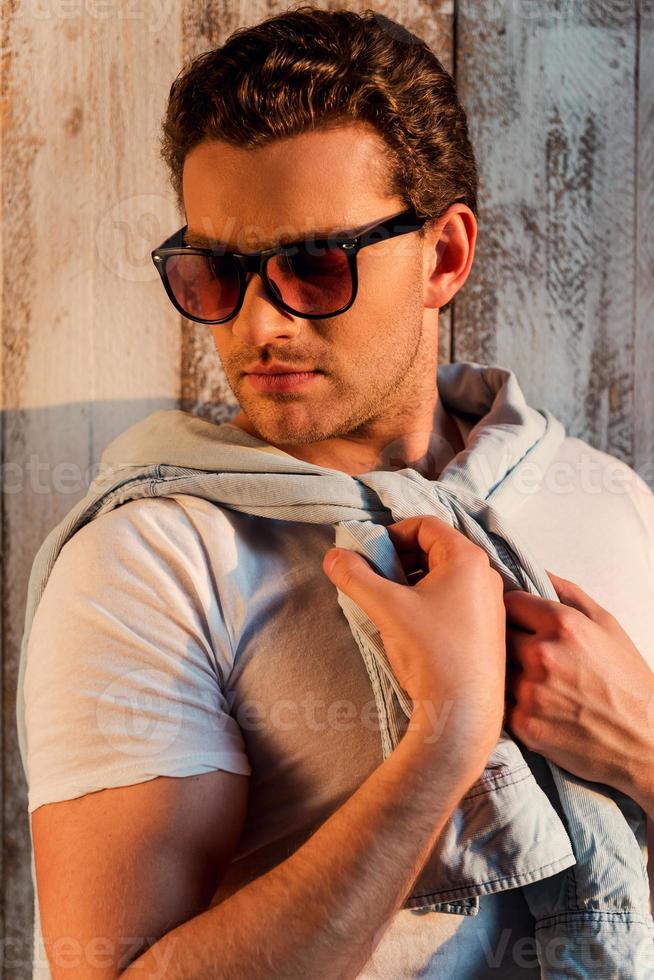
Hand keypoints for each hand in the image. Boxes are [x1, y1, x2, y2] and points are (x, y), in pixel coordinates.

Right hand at [323, 516, 506, 771]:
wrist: (463, 713)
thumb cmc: (430, 652)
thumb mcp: (384, 606)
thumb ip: (354, 575)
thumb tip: (333, 556)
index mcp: (466, 559)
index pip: (425, 525)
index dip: (392, 534)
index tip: (371, 556)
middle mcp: (486, 575)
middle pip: (435, 549)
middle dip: (400, 560)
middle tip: (376, 581)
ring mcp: (491, 603)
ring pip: (444, 576)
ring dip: (412, 582)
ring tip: (390, 606)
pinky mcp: (489, 629)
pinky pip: (455, 599)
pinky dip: (429, 602)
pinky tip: (412, 628)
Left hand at [504, 570, 653, 813]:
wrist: (645, 744)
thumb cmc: (629, 684)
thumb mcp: (608, 626)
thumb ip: (568, 593)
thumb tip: (537, 572)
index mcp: (563, 625)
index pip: (508, 602)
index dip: (512, 611)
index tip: (519, 621)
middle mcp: (542, 654)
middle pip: (496, 634)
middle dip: (507, 640)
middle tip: (526, 653)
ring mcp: (530, 690)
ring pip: (494, 668)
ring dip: (506, 672)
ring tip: (534, 681)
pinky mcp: (524, 724)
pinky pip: (500, 702)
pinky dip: (511, 702)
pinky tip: (536, 705)